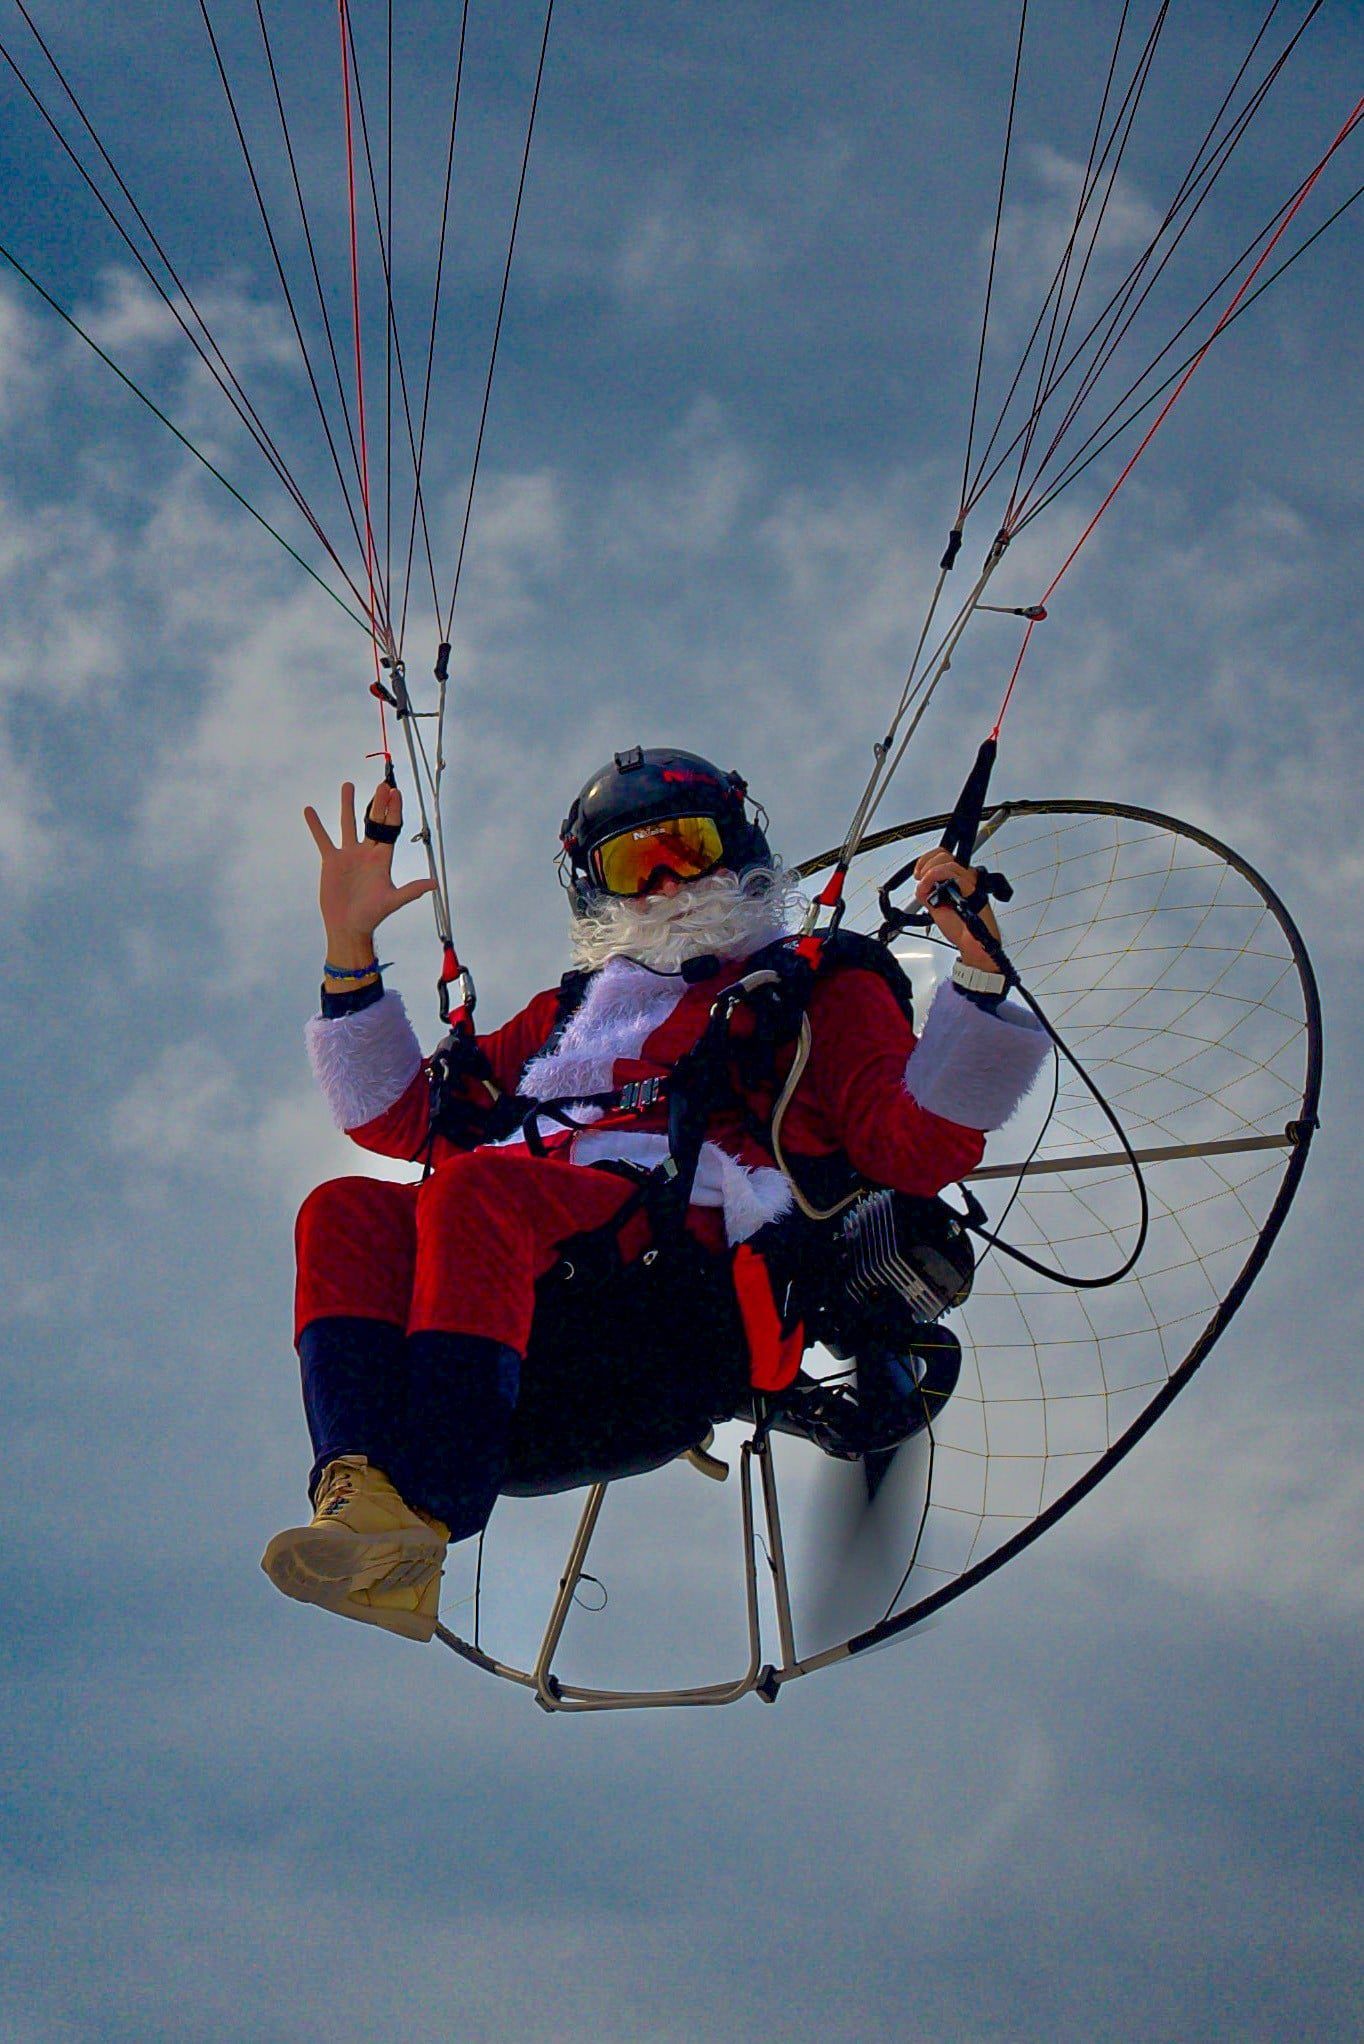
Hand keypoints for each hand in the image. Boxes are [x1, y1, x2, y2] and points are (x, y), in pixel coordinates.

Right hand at [304, 780, 436, 964]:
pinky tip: (309, 811)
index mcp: (383, 858)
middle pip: (373, 822)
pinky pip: (323, 839)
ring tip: (348, 785)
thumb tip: (435, 884)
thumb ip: (412, 890)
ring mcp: (349, 855)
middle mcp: (367, 852)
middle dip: (378, 803)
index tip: (396, 793)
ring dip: (348, 805)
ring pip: (348, 824)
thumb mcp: (393, 901)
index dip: (393, 811)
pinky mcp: (332, 861)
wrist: (349, 926)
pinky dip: (316, 826)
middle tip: (382, 783)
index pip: (390, 829)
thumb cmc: (372, 915)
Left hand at [912, 847, 1000, 970]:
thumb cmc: (959, 926)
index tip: (918, 872)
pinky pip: (955, 877)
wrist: (971, 941)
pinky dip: (937, 881)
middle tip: (922, 879)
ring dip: (930, 874)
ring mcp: (969, 882)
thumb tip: (919, 885)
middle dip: (927, 865)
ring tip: (927, 890)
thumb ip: (927, 893)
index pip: (942, 855)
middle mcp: (964, 877)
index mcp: (956, 878)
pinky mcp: (972, 889)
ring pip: (948, 864)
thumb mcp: (934, 906)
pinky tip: (933, 894)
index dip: (926, 859)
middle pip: (944, 855)